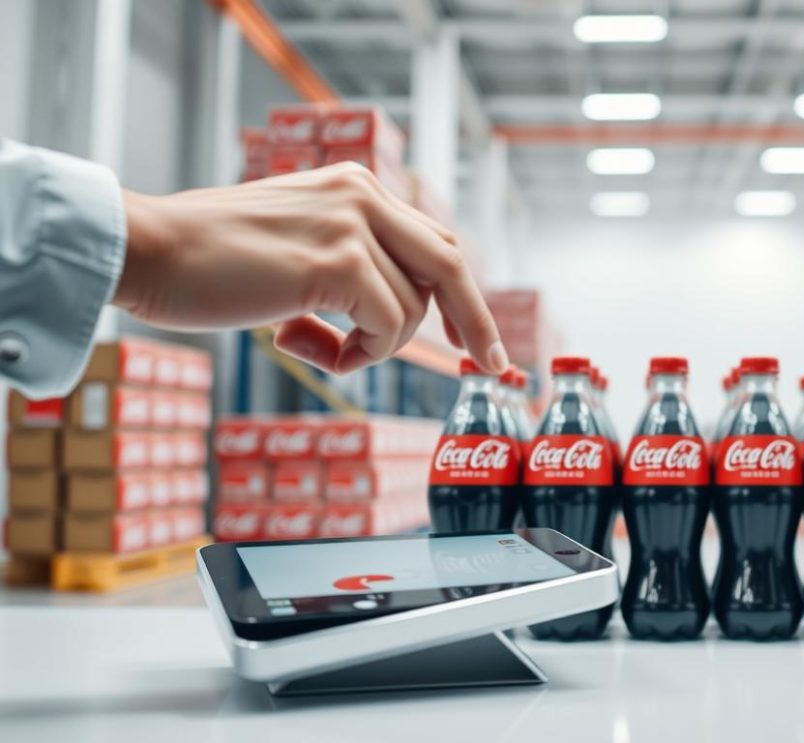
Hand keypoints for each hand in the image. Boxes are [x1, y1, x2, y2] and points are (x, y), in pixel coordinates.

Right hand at [114, 163, 506, 375]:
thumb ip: (343, 268)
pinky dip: (356, 354)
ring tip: (307, 344)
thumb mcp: (293, 251)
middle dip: (477, 321)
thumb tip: (383, 320)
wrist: (147, 250)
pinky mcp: (336, 259)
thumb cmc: (208, 262)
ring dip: (371, 347)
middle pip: (451, 264)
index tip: (480, 341)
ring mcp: (352, 223)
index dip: (463, 294)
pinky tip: (298, 344)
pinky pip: (384, 326)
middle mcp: (362, 194)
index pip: (433, 241)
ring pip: (410, 309)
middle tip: (494, 368)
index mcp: (355, 187)